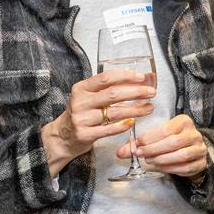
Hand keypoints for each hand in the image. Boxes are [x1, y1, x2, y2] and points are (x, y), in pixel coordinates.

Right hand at [42, 70, 156, 175]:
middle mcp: (80, 102)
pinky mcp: (85, 134)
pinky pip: (108, 130)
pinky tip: (132, 122)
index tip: (142, 77)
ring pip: (114, 113)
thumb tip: (138, 80)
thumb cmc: (82, 114)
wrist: (63, 136)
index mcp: (81, 88)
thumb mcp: (88, 97)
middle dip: (136, 92)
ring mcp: (82, 119)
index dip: (126, 76)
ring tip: (149, 108)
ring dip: (135, 110)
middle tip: (151, 92)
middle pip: (113, 94)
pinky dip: (122, 126)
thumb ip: (107, 89)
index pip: (106, 77)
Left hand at [119, 114, 207, 178]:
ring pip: (181, 155)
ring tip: (149, 161)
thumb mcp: (156, 137)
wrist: (191, 150)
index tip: (137, 144)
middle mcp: (194, 134)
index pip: (165, 129)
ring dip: (162, 159)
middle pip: (173, 142)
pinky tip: (159, 167)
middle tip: (140, 154)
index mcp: (184, 121)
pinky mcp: (200, 163)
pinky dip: (170, 168)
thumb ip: (139, 144)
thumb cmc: (170, 141)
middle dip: (153, 149)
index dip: (149, 138)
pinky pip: (185, 167)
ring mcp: (200, 149)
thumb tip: (120, 152)